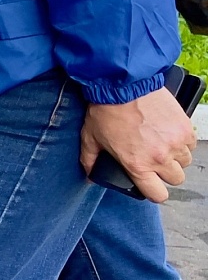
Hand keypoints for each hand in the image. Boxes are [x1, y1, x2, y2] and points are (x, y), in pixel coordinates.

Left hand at [81, 86, 195, 202]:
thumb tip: (90, 175)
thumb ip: (90, 160)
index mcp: (138, 164)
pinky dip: (182, 141)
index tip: (149, 183)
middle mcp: (160, 157)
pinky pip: (191, 143)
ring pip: (185, 161)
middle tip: (153, 159)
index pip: (158, 195)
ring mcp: (176, 142)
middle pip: (175, 179)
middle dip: (165, 173)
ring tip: (159, 143)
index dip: (153, 191)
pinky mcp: (185, 127)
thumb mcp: (90, 137)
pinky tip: (168, 133)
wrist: (122, 84)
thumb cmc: (105, 110)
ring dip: (175, 156)